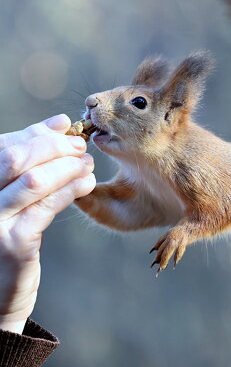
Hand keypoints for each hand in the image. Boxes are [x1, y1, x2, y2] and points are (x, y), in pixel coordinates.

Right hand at [0, 114, 94, 333]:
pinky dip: (69, 190)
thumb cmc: (8, 233)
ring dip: (66, 167)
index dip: (36, 132)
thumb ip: (31, 160)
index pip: (3, 145)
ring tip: (87, 164)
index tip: (65, 127)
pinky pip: (45, 208)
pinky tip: (86, 184)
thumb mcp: (13, 194)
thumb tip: (59, 123)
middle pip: (15, 158)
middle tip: (80, 146)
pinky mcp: (12, 243)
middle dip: (53, 146)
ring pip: (33, 181)